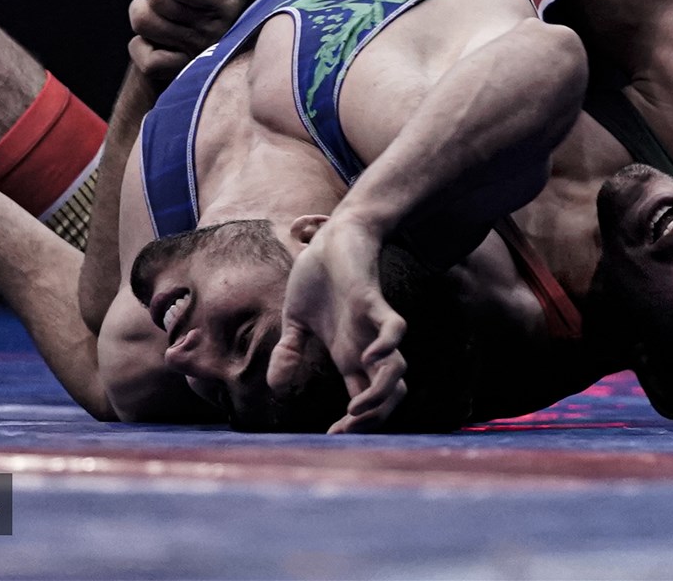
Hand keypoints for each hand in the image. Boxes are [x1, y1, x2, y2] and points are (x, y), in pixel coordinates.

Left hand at [127, 0, 245, 80]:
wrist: (232, 35)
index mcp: (228, 3)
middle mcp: (215, 30)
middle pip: (156, 1)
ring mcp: (198, 50)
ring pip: (145, 23)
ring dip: (141, 10)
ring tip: (151, 5)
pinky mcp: (182, 71)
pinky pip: (149, 60)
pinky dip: (140, 48)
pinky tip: (147, 40)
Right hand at [267, 219, 407, 433]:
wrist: (331, 236)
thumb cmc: (319, 276)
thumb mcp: (296, 319)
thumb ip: (289, 352)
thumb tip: (277, 389)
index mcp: (349, 353)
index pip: (363, 400)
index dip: (355, 424)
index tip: (332, 436)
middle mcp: (365, 346)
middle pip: (389, 395)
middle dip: (373, 419)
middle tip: (346, 430)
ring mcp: (372, 326)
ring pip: (396, 370)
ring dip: (379, 395)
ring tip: (354, 408)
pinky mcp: (373, 301)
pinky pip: (395, 329)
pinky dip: (388, 346)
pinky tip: (371, 356)